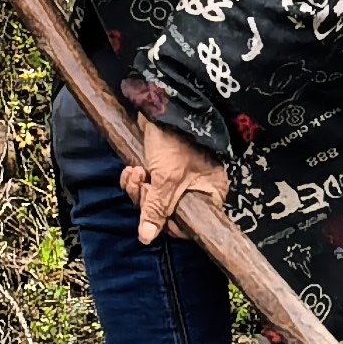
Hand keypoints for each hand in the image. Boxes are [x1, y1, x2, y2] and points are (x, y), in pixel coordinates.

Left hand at [119, 119, 229, 240]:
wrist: (164, 106)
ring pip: (152, 198)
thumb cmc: (176, 141)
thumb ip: (156, 209)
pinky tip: (133, 168)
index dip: (165, 223)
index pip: (187, 224)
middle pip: (165, 212)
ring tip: (135, 172)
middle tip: (142, 184)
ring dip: (137, 188)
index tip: (151, 214)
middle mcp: (196, 188)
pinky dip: (135, 179)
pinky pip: (146, 184)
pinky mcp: (162, 167)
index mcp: (209, 193)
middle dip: (146, 199)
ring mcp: (178, 177)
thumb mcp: (166, 179)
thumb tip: (147, 237)